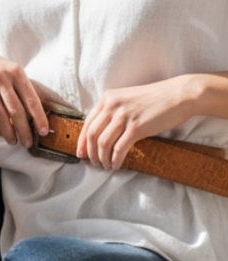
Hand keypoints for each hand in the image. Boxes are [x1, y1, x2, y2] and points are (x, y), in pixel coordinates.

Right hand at [0, 43, 49, 147]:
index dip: (39, 118)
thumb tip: (42, 112)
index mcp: (16, 72)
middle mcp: (1, 78)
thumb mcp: (12, 70)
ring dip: (8, 133)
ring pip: (0, 117)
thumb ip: (24, 88)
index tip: (44, 132)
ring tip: (13, 141)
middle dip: (24, 131)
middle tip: (28, 143)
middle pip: (16, 111)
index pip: (31, 100)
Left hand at [78, 79, 195, 169]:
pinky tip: (116, 165)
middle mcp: (112, 106)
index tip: (80, 153)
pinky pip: (119, 148)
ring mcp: (124, 116)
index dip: (81, 141)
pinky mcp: (136, 127)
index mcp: (107, 98)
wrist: (179, 95)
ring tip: (105, 166)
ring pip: (103, 143)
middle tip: (93, 163)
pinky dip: (115, 159)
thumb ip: (113, 111)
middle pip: (92, 135)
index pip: (87, 123)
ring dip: (102, 158)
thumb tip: (102, 132)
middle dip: (90, 153)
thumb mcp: (127, 99)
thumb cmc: (155, 99)